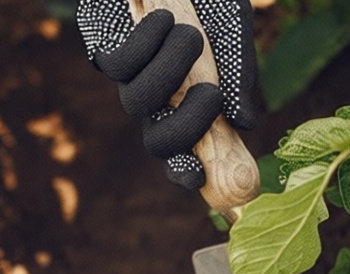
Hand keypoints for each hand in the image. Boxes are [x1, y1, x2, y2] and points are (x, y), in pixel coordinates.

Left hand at [78, 0, 256, 188]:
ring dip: (170, 71)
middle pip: (158, 143)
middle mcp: (159, 99)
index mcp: (190, 104)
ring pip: (140, 103)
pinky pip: (120, 66)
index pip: (185, 153)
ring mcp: (130, 78)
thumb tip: (245, 123)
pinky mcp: (104, 51)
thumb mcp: (233, 28)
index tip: (200, 178)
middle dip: (185, 128)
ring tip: (190, 34)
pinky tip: (164, 18)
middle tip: (211, 93)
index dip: (187, 172)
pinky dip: (147, 43)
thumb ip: (241, 74)